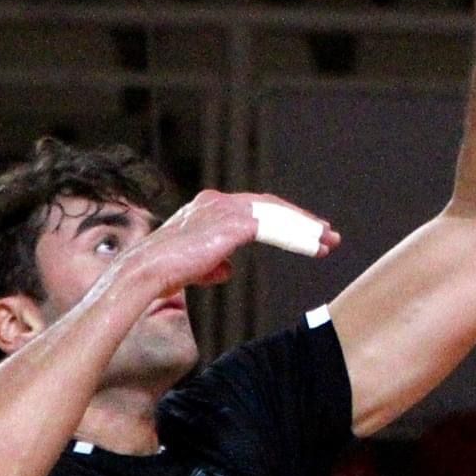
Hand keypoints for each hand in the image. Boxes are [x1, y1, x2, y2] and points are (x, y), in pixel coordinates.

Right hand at [108, 191, 341, 300]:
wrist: (146, 273)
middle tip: (327, 234)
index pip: (254, 208)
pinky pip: (276, 229)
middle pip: (272, 206)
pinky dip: (298, 237)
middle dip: (301, 222)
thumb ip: (212, 263)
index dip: (281, 220)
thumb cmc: (162, 273)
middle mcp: (219, 201)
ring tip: (329, 241)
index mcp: (208, 206)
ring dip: (306, 229)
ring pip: (279, 216)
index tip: (304, 233)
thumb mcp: (192, 265)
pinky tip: (314, 247)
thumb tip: (227, 269)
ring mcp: (227, 210)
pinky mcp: (235, 224)